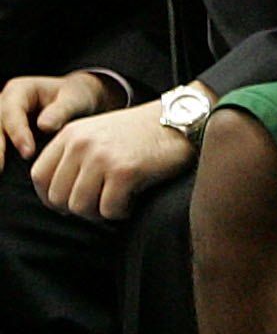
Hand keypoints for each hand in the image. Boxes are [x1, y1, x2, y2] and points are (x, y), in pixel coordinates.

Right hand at [1, 69, 119, 159]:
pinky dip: (2, 154)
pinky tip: (3, 169)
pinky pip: (1, 141)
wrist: (76, 97)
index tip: (28, 152)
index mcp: (19, 90)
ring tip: (0, 170)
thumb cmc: (75, 96)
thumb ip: (61, 111)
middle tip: (1, 167)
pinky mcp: (6, 130)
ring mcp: (4, 117)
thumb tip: (44, 126)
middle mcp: (6, 102)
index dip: (17, 133)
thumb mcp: (74, 99)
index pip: (11, 112)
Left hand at [33, 100, 193, 217]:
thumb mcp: (98, 134)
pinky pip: (109, 210)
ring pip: (80, 207)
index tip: (69, 204)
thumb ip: (74, 155)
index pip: (39, 176)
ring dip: (99, 213)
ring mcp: (102, 157)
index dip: (51, 198)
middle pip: (58, 197)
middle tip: (100, 204)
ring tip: (117, 202)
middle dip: (78, 209)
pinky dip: (121, 212)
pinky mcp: (125, 171)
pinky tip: (133, 201)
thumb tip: (57, 196)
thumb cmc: (142, 133)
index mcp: (70, 134)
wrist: (181, 120)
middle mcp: (81, 144)